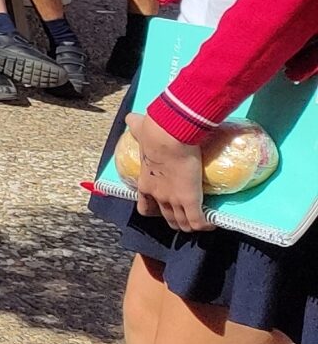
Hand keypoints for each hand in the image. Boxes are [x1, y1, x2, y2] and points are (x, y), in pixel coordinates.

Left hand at [124, 111, 207, 231]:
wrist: (168, 137)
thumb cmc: (154, 133)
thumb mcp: (140, 133)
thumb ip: (136, 127)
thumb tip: (131, 118)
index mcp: (146, 182)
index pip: (145, 207)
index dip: (154, 210)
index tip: (161, 208)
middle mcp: (157, 195)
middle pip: (166, 218)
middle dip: (175, 220)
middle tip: (186, 216)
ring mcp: (173, 200)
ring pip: (181, 223)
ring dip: (190, 225)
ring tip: (201, 222)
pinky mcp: (189, 200)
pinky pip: (198, 221)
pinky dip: (205, 224)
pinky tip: (212, 223)